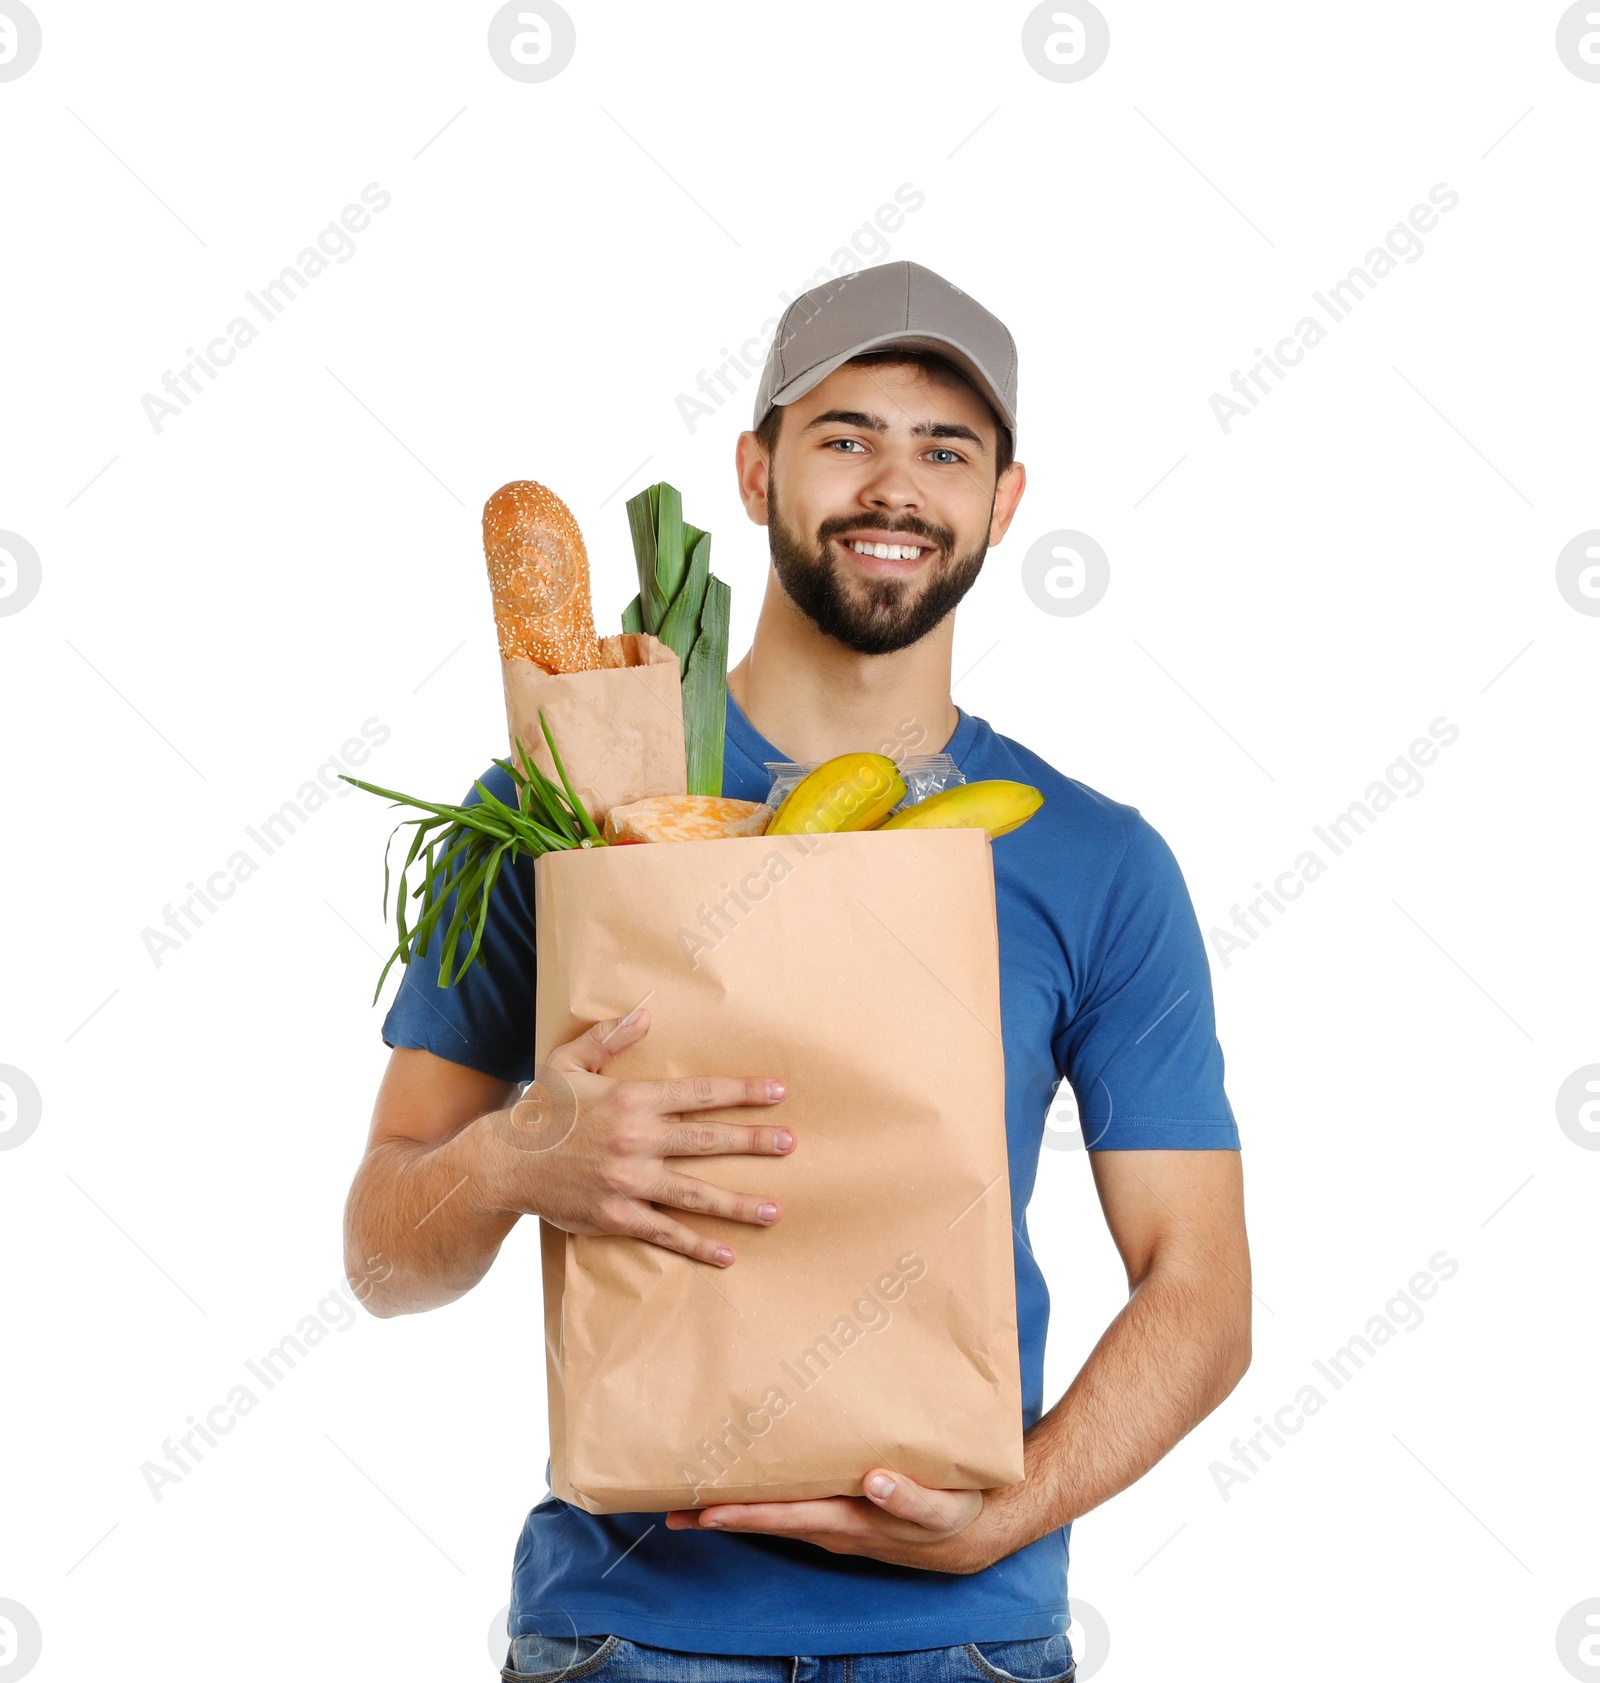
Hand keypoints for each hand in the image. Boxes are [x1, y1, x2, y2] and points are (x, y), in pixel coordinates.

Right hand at [472, 1007, 792, 1267]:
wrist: (502, 1162)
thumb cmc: (541, 1110)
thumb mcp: (569, 1062)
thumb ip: (608, 1037)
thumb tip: (645, 1014)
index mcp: (632, 1099)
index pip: (700, 1093)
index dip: (742, 1092)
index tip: (778, 1092)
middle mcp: (636, 1139)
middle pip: (708, 1140)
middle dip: (754, 1141)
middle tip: (791, 1143)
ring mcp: (628, 1181)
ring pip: (695, 1192)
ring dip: (738, 1202)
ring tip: (774, 1210)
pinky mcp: (617, 1215)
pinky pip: (664, 1231)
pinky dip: (697, 1244)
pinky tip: (727, 1253)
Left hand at [665, 1465, 1016, 1574]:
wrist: (971, 1531)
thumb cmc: (956, 1512)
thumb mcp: (942, 1507)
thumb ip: (911, 1497)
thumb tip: (875, 1482)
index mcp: (850, 1522)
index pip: (786, 1519)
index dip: (745, 1516)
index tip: (706, 1512)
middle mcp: (832, 1526)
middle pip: (766, 1520)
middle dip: (719, 1515)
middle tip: (671, 1507)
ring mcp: (833, 1522)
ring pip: (775, 1514)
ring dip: (734, 1508)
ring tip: (690, 1497)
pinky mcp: (841, 1511)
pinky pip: (793, 1505)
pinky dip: (764, 1499)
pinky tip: (748, 1485)